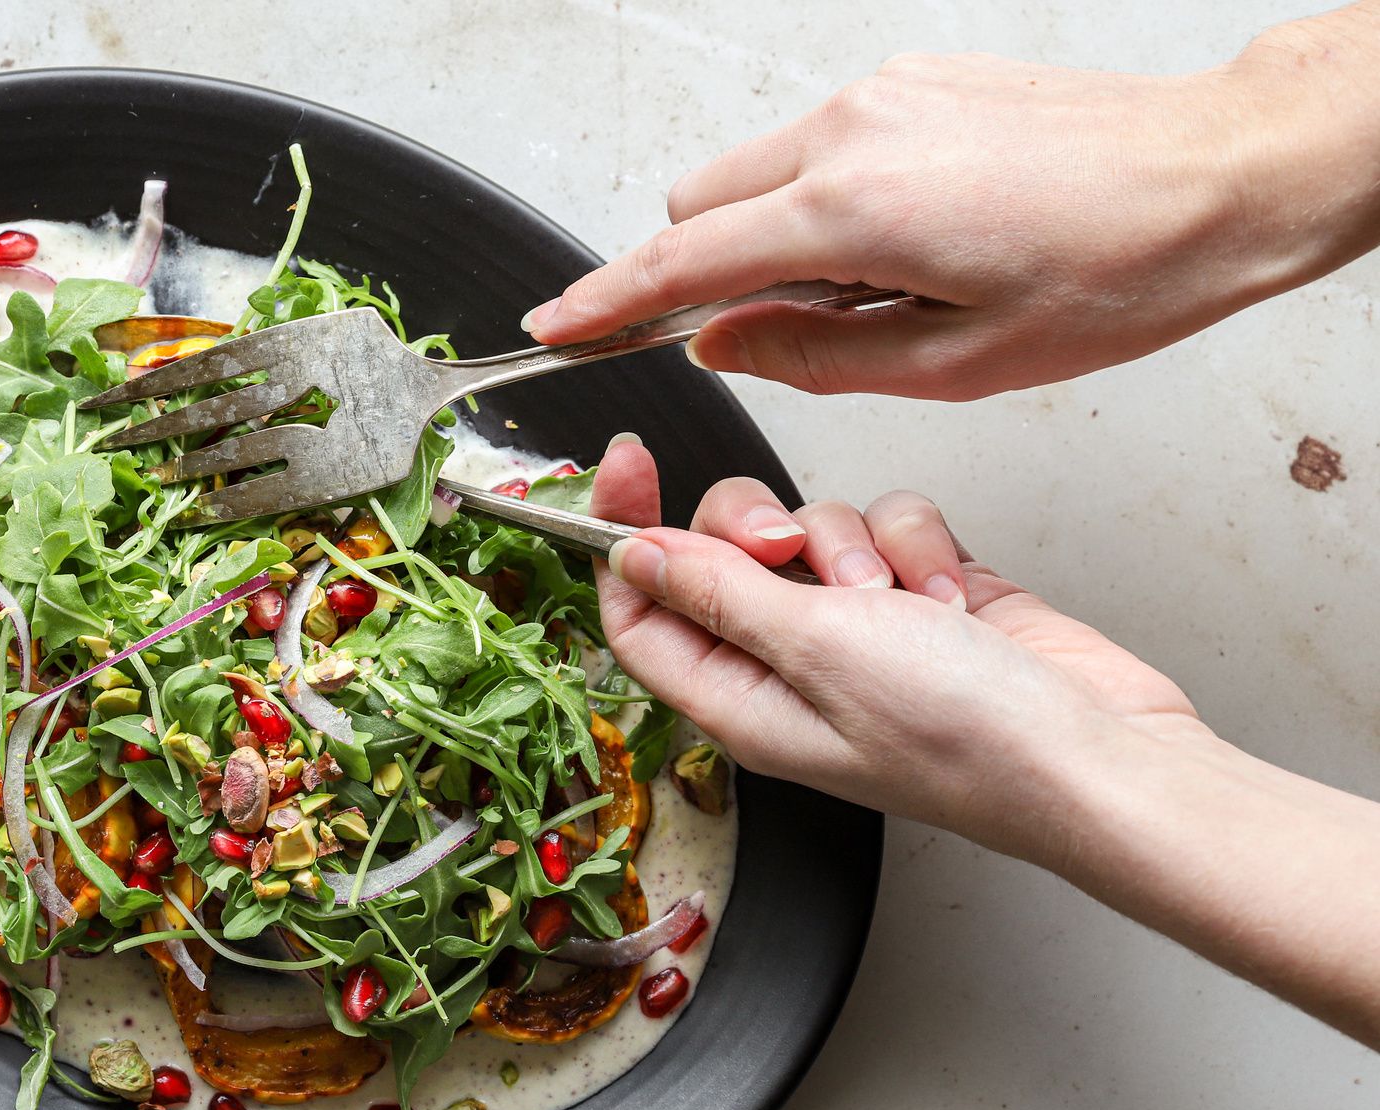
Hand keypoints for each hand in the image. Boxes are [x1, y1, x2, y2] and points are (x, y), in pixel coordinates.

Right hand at [531, 8, 1379, 399]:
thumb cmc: (1117, 271)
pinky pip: (819, 146)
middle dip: (700, 276)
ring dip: (768, 239)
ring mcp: (881, 95)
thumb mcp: (953, 364)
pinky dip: (821, 201)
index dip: (603, 303)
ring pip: (755, 173)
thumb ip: (812, 356)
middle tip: (771, 339)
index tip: (553, 328)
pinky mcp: (915, 82)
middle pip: (698, 206)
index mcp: (849, 211)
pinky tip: (906, 245)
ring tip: (871, 296)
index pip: (679, 262)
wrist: (1220, 175)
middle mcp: (850, 132)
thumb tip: (723, 344)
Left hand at [590, 436, 1197, 865]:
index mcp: (736, 699)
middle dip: (754, 525)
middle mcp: (788, 664)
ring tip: (899, 602)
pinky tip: (953, 595)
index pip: (640, 612)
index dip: (620, 536)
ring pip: (812, 524)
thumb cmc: (963, 737)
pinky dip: (919, 543)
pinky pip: (888, 523)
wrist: (1097, 751)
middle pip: (718, 552)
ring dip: (855, 543)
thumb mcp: (815, 650)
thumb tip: (631, 555)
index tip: (625, 462)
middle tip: (788, 547)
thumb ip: (718, 592)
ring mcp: (859, 626)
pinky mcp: (922, 591)